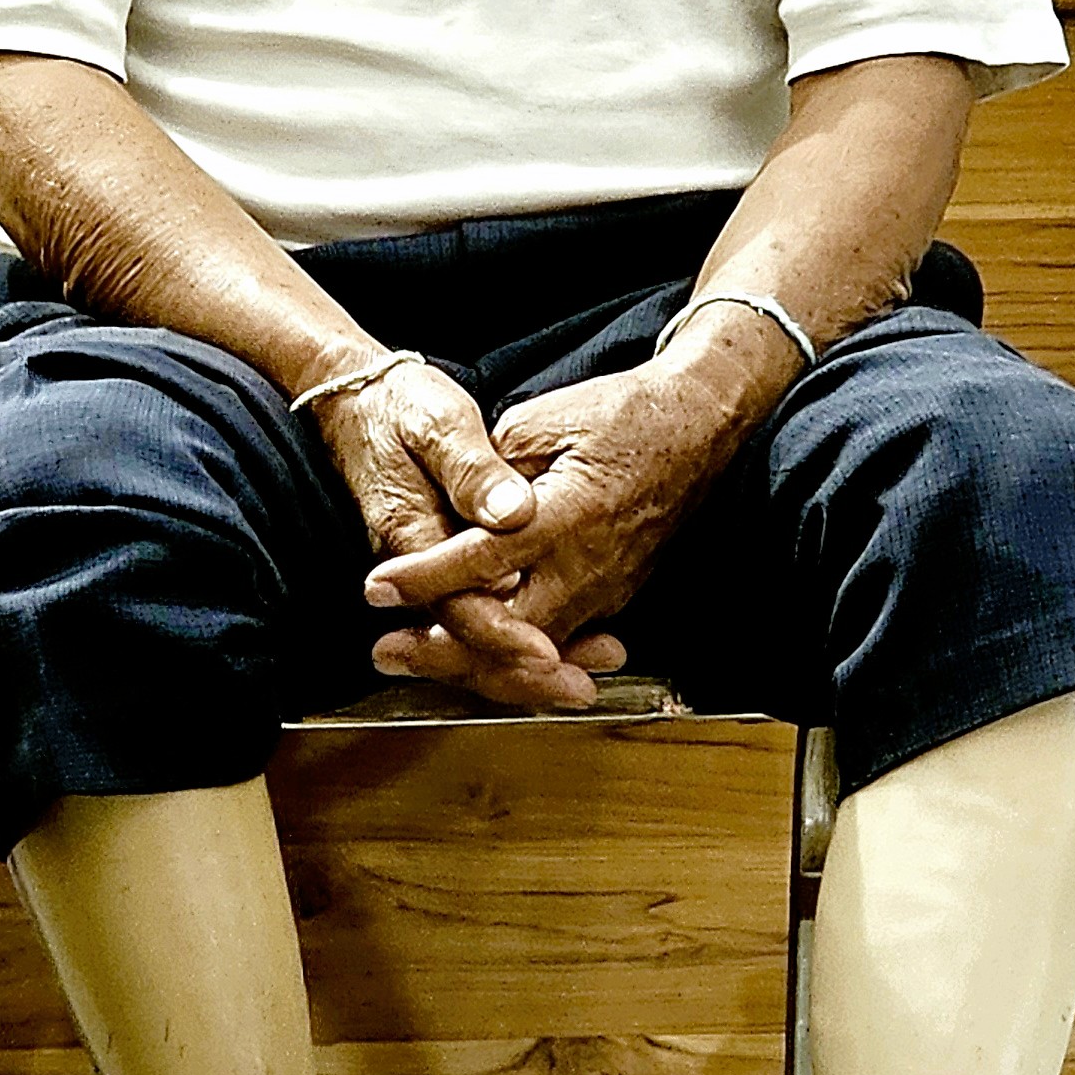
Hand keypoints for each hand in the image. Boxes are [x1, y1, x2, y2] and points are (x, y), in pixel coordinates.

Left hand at [362, 362, 731, 704]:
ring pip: (533, 649)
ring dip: (473, 660)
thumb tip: (452, 504)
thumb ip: (492, 467)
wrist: (697, 424)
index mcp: (562, 516)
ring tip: (417, 660)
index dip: (424, 579)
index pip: (479, 561)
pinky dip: (514, 654)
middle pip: (506, 632)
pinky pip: (560, 639)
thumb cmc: (619, 414)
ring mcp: (606, 588)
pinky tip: (475, 658)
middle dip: (443, 651)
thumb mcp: (542, 420)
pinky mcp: (616, 596)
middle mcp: (586, 565)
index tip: (377, 590)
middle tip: (388, 652)